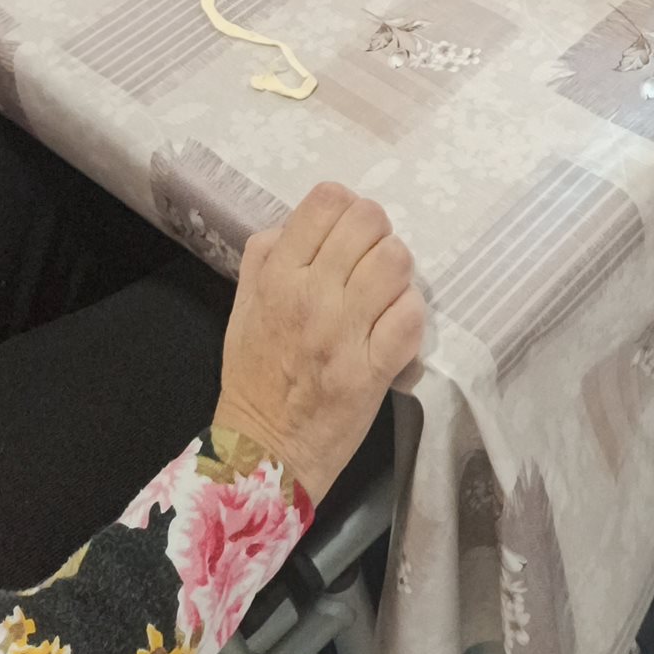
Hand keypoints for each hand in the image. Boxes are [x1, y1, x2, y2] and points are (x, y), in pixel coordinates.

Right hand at [215, 182, 425, 503]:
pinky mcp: (373, 371)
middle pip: (369, 221)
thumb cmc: (253, 377)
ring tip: (384, 293)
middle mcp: (311, 297)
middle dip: (376, 233)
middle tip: (369, 260)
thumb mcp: (242, 306)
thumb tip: (298, 223)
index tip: (346, 232)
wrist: (263, 452)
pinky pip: (411, 315)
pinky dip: (408, 315)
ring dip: (396, 272)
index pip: (327, 200)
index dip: (345, 207)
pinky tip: (393, 327)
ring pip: (396, 261)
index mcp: (277, 277)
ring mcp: (344, 334)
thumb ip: (264, 256)